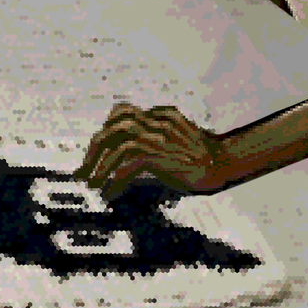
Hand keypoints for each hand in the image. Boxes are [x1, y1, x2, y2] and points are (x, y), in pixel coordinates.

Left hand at [73, 103, 221, 197]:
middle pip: (114, 126)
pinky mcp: (162, 155)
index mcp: (158, 114)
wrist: (224, 164)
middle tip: (83, 171)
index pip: (121, 113)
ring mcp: (159, 137)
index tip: (94, 154)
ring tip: (93, 185)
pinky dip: (115, 181)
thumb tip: (125, 152)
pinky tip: (111, 194)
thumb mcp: (174, 138)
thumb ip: (154, 135)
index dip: (104, 132)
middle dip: (94, 150)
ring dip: (100, 167)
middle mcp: (157, 121)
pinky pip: (129, 166)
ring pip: (118, 145)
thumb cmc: (200, 156)